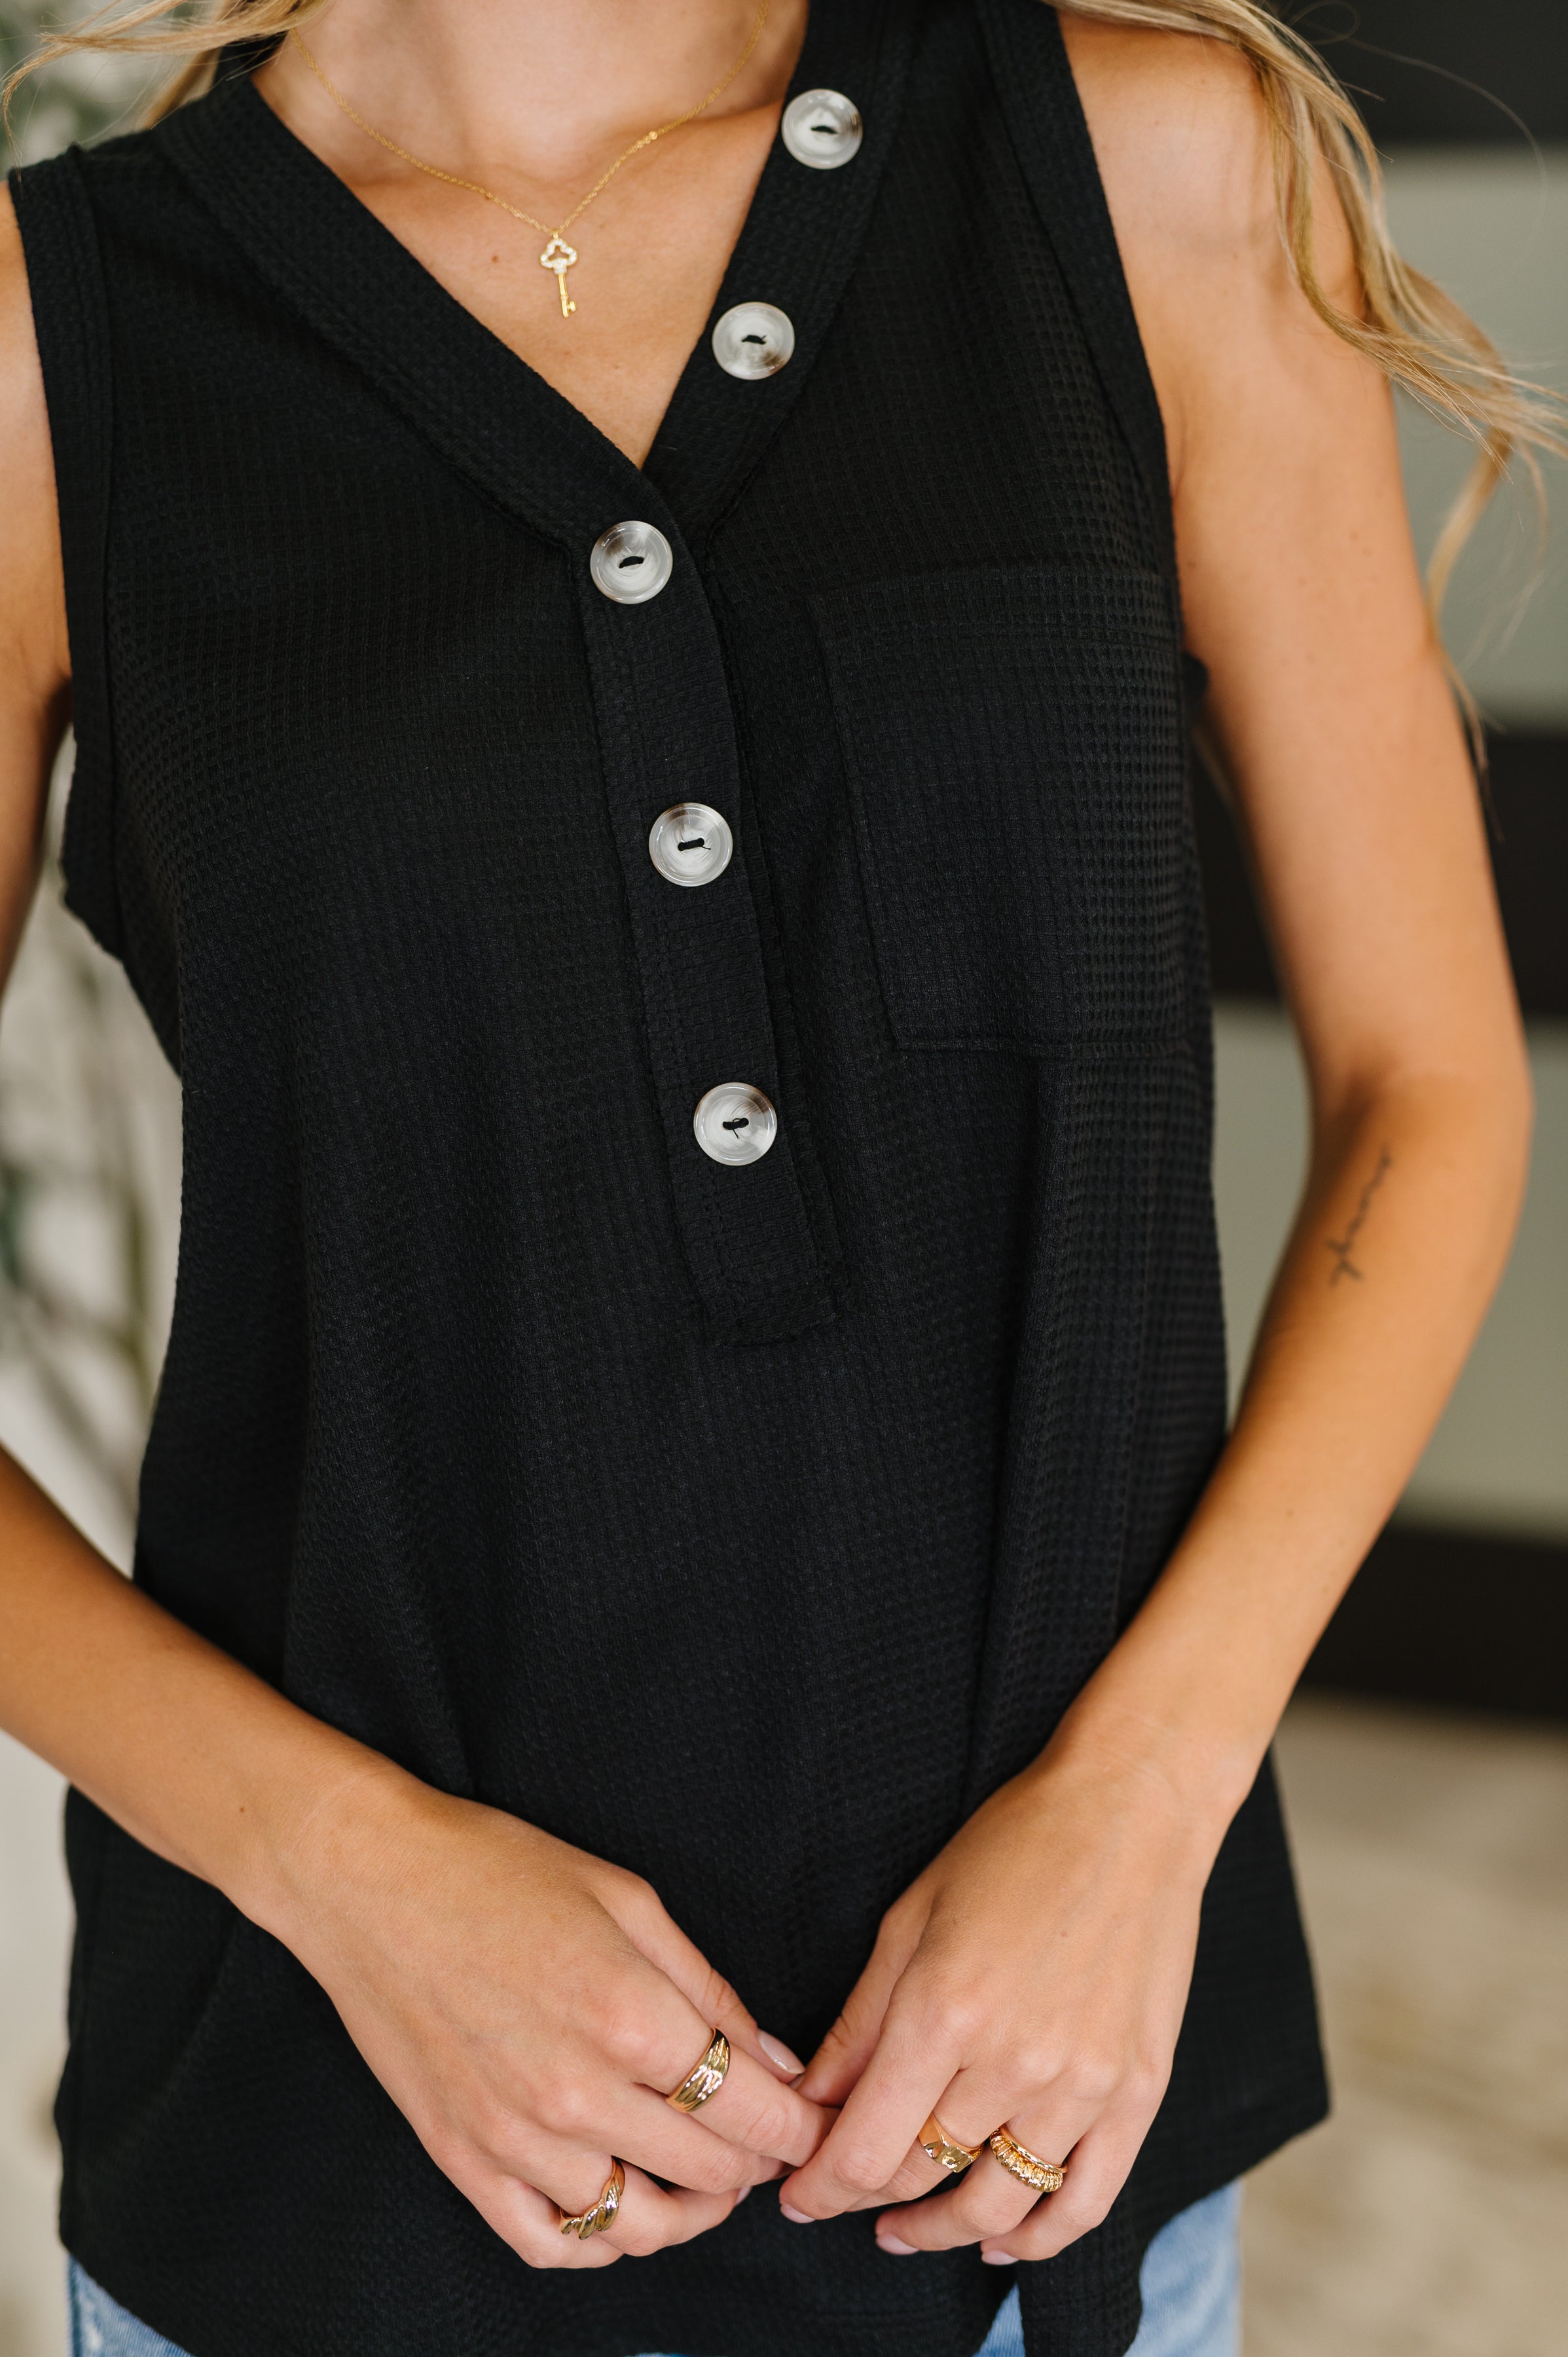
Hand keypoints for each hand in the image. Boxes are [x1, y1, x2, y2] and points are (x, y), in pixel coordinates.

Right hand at [271, 1766, 827, 2268]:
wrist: (371, 1883)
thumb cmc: (499, 1871)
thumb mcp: (628, 1899)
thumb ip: (709, 1988)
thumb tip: (775, 2062)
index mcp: (628, 2015)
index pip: (752, 2112)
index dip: (800, 2127)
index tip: (816, 2124)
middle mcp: (576, 2092)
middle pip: (709, 2172)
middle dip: (758, 2163)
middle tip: (771, 2142)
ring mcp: (514, 2138)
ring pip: (639, 2224)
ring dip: (693, 2211)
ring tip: (710, 2181)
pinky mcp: (463, 2160)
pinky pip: (552, 2242)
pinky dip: (603, 2240)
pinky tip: (626, 2205)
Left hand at [777, 1744, 1218, 2263]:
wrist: (1130, 1813)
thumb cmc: (1013, 1848)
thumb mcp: (910, 1919)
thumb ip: (859, 2022)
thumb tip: (810, 2101)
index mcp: (944, 2011)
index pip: (865, 2146)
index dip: (821, 2186)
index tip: (797, 2196)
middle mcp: (1014, 2061)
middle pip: (922, 2175)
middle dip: (868, 2197)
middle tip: (843, 2195)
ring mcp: (1083, 2085)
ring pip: (996, 2204)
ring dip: (941, 2229)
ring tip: (906, 2228)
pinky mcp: (1138, 2094)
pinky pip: (1083, 2201)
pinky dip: (1036, 2239)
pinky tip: (997, 2238)